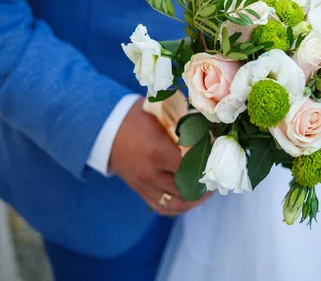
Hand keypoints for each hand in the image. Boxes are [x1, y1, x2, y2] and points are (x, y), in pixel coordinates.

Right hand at [109, 98, 208, 215]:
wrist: (103, 129)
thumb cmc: (135, 117)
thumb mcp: (160, 113)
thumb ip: (184, 122)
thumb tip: (209, 129)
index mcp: (158, 151)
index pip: (192, 166)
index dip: (207, 163)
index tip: (217, 156)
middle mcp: (151, 173)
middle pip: (187, 188)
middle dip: (205, 184)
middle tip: (217, 176)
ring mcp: (144, 185)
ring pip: (177, 204)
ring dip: (195, 199)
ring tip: (207, 189)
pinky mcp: (140, 191)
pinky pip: (163, 207)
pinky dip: (180, 206)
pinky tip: (190, 197)